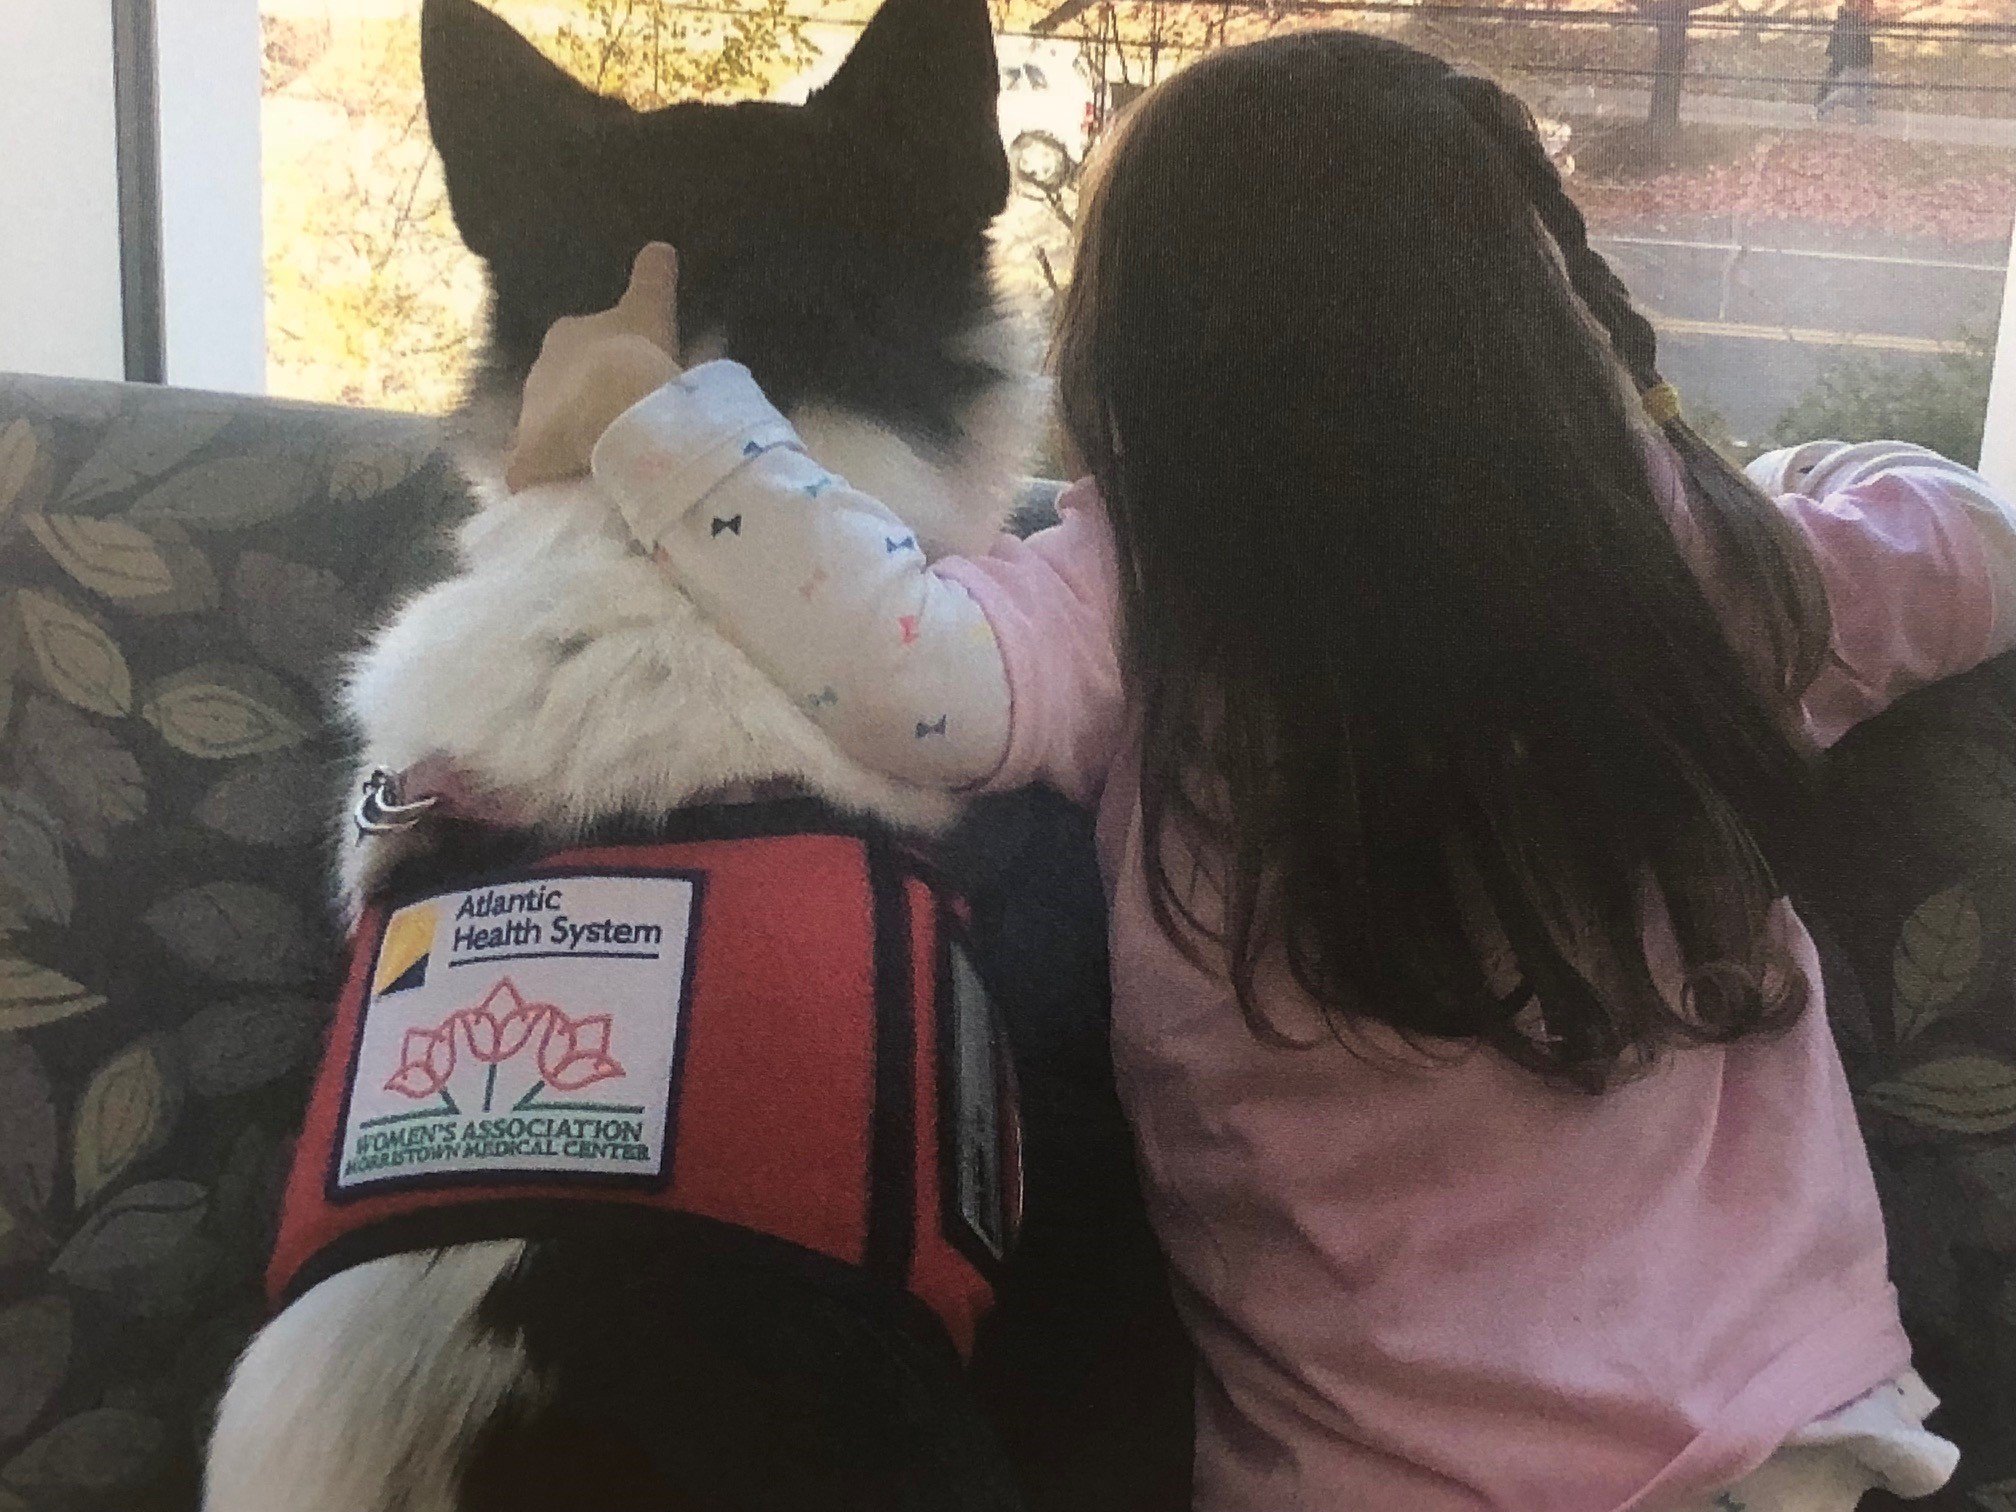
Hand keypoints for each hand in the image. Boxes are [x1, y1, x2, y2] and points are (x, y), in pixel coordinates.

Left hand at [506, 242, 681, 492]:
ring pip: (548, 432)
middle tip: (617, 424)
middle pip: (560, 390)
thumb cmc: (635, 353)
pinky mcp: (526, 461)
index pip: (578, 347)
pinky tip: (569, 494)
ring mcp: (528, 419)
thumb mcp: (650, 309)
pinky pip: (535, 473)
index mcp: (566, 336)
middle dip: (581, 405)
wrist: (615, 405)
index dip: (600, 364)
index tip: (623, 380)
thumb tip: (659, 246)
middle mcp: (538, 372)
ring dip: (569, 444)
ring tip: (601, 462)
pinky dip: (547, 482)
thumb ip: (652, 277)